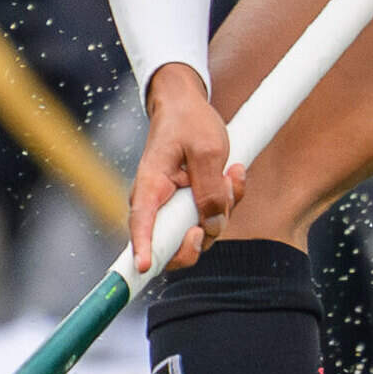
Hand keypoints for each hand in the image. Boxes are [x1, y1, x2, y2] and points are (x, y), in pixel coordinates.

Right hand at [132, 65, 237, 272]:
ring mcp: (173, 209)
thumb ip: (211, 190)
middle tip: (222, 201)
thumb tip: (212, 228)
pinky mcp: (189, 207)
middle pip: (172, 245)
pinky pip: (210, 220)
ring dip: (223, 210)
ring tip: (229, 172)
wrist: (185, 106)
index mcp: (150, 187)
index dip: (142, 248)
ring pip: (198, 234)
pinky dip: (226, 202)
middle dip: (205, 232)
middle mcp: (156, 205)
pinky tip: (232, 174)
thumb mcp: (208, 149)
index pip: (141, 224)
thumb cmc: (189, 122)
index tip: (142, 267)